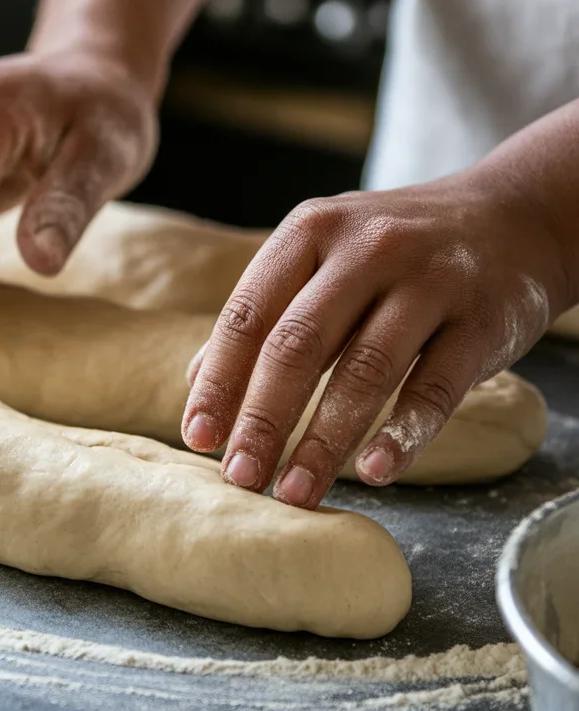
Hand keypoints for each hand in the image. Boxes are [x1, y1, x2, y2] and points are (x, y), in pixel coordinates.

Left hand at [182, 174, 568, 507]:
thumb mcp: (323, 256)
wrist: (512, 219)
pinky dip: (403, 434)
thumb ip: (265, 313)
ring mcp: (430, 281)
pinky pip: (436, 386)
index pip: (248, 314)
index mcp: (311, 232)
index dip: (219, 381)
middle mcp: (367, 248)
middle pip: (298, 345)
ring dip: (323, 441)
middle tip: (241, 478)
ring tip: (294, 492)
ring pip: (365, 370)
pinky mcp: (482, 319)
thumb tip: (197, 383)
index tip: (199, 439)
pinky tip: (373, 472)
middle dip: (262, 420)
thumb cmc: (396, 251)